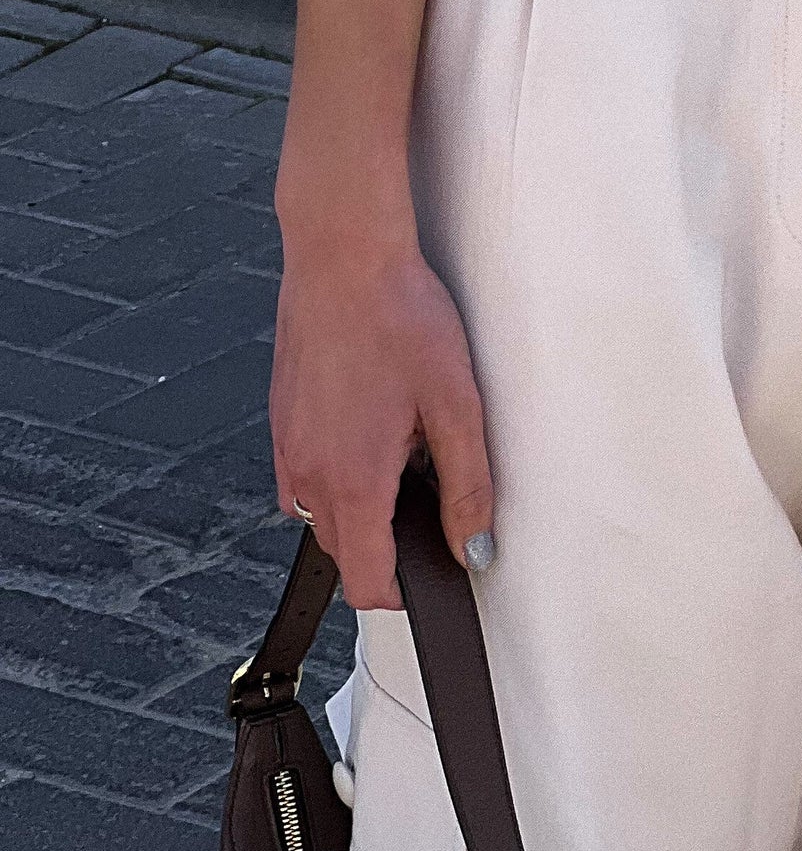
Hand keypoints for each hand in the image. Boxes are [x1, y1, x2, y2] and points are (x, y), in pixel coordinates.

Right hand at [270, 224, 494, 607]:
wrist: (342, 256)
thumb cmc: (401, 318)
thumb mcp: (456, 403)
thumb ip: (467, 485)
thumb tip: (473, 549)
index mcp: (352, 481)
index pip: (364, 582)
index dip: (402, 593)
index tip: (431, 574)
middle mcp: (307, 475)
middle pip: (343, 552)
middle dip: (385, 546)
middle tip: (430, 494)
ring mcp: (285, 448)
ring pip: (319, 515)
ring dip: (358, 510)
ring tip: (401, 454)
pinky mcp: (279, 421)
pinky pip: (302, 478)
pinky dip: (334, 476)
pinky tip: (368, 428)